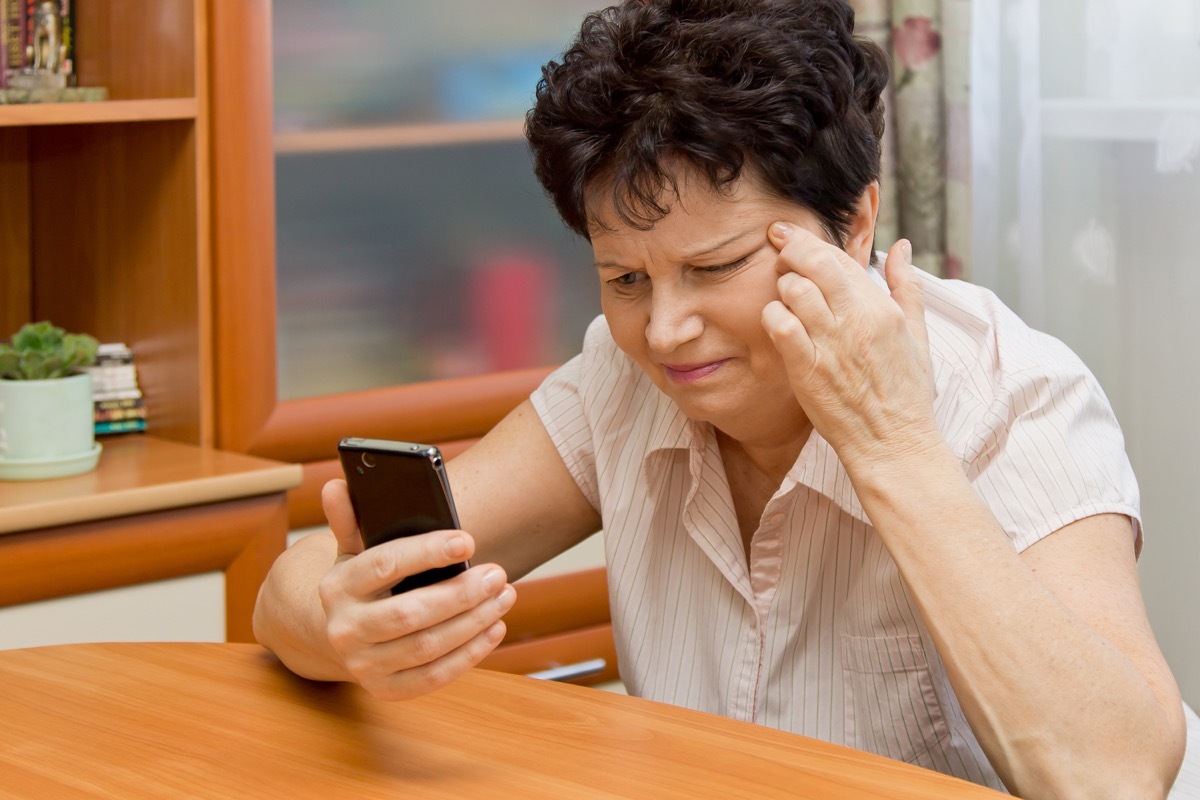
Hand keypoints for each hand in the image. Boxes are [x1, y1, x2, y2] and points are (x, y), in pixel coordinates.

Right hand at [316, 478, 515, 699]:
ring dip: (473, 622)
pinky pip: (433, 677)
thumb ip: (350, 518)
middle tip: (498, 574)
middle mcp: (345, 629)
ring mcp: (363, 664)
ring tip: (504, 595)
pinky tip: (494, 628)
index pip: (383, 565)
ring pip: (426, 647)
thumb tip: (338, 484)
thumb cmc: (361, 582)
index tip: (467, 541)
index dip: (427, 552)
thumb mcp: (351, 549)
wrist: (336, 634)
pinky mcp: (386, 690)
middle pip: (409, 613)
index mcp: (336, 586)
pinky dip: (469, 655)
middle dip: (460, 594)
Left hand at [761, 225, 938, 467]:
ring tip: (785, 296)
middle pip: (815, 264)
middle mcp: (857, 321)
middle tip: (777, 248)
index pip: (841, 258)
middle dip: (791, 249)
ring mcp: (830, 344)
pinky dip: (773, 316)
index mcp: (883, 309)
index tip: (790, 234)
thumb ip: (907, 286)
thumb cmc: (906, 393)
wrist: (893, 443)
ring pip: (794, 290)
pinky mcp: (807, 368)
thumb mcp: (918, 334)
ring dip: (783, 286)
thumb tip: (903, 246)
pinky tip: (779, 323)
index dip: (811, 242)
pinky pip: (780, 325)